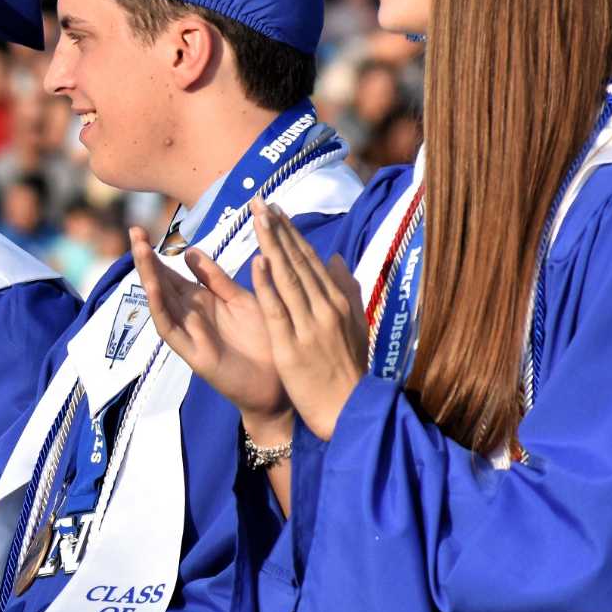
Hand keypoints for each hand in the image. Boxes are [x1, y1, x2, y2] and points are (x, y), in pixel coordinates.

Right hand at [131, 225, 289, 423]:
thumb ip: (216, 278)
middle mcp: (190, 315)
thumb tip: (189, 250)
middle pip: (161, 283)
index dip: (157, 253)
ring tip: (140, 253)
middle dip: (146, 259)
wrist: (278, 384)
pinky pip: (172, 331)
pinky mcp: (193, 354)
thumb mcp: (240, 300)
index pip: (172, 272)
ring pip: (161, 303)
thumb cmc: (263, 341)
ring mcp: (189, 334)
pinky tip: (154, 291)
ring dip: (149, 279)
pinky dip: (161, 311)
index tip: (142, 228)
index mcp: (202, 300)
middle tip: (133, 232)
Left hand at [249, 200, 367, 439]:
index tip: (274, 209)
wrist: (350, 411)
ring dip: (272, 245)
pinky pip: (278, 310)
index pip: (311, 259)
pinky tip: (258, 261)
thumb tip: (336, 259)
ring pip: (288, 278)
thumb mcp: (354, 326)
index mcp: (338, 302)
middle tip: (259, 200)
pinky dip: (268, 285)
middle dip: (278, 229)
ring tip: (257, 217)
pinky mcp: (293, 346)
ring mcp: (310, 325)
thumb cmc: (348, 370)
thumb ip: (346, 291)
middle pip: (298, 261)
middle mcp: (326, 307)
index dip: (291, 233)